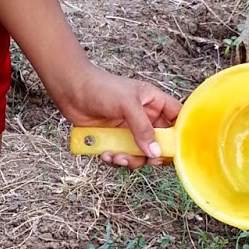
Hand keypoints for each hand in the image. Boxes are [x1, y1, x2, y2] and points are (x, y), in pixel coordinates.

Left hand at [58, 59, 180, 168]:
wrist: (70, 90)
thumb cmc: (100, 88)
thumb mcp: (126, 104)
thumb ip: (143, 128)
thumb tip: (155, 152)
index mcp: (153, 102)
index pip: (176, 118)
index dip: (179, 134)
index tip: (176, 148)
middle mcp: (143, 117)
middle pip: (160, 142)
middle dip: (154, 154)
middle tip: (148, 160)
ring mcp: (128, 130)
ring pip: (141, 154)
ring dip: (131, 160)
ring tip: (117, 157)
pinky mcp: (113, 140)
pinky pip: (122, 156)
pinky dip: (115, 159)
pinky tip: (105, 153)